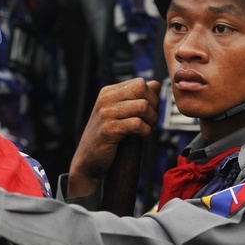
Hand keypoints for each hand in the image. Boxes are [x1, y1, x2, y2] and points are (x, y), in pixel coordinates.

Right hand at [67, 78, 160, 197]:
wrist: (89, 160)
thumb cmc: (107, 137)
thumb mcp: (121, 113)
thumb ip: (137, 98)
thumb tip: (156, 84)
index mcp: (108, 92)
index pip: (140, 83)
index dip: (151, 98)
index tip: (148, 113)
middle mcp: (105, 99)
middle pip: (142, 90)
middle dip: (153, 107)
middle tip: (150, 122)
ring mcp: (106, 113)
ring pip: (143, 106)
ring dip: (151, 120)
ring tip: (147, 129)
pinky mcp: (108, 129)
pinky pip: (138, 124)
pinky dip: (146, 132)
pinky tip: (141, 137)